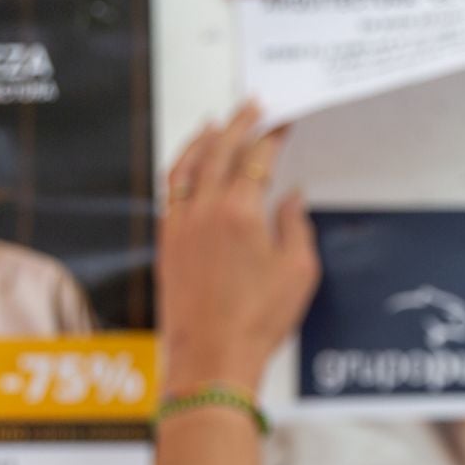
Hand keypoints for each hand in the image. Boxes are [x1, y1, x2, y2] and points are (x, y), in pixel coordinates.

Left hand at [160, 102, 319, 393]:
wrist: (211, 358)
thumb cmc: (258, 321)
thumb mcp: (299, 273)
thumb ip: (296, 227)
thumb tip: (291, 199)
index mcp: (241, 213)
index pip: (258, 157)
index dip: (273, 135)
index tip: (283, 122)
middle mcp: (205, 211)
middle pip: (220, 150)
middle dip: (238, 123)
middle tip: (252, 106)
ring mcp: (180, 225)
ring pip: (186, 166)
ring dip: (203, 139)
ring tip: (215, 124)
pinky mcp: (166, 243)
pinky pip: (170, 192)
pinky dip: (182, 170)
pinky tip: (190, 169)